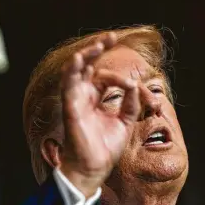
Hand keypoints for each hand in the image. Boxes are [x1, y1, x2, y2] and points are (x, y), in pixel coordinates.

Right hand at [60, 33, 140, 197]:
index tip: (132, 86)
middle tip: (110, 37)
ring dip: (86, 55)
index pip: (104, 77)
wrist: (95, 168)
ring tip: (99, 43)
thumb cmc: (106, 148)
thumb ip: (131, 103)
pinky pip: (68, 86)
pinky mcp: (71, 109)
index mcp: (95, 99)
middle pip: (87, 67)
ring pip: (75, 72)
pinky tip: (78, 59)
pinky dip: (72, 71)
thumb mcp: (125, 122)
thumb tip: (136, 84)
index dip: (119, 77)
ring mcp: (76, 101)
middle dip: (97, 51)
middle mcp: (84, 97)